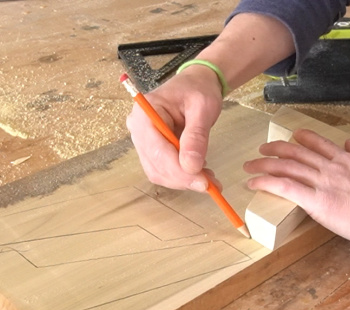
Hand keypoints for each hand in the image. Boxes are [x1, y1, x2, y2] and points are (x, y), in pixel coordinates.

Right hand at [125, 65, 223, 190]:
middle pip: (156, 165)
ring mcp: (143, 141)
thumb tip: (191, 166)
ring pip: (159, 172)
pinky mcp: (152, 150)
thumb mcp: (203, 107)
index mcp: (145, 112)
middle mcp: (138, 128)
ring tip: (209, 178)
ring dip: (184, 180)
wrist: (196, 84)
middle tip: (211, 184)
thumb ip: (196, 136)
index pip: (157, 150)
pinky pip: (163, 170)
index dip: (178, 170)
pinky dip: (182, 176)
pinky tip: (200, 172)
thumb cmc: (198, 89)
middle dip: (183, 178)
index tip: (203, 182)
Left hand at [243, 129, 349, 250]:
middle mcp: (332, 167)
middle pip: (297, 152)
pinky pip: (285, 187)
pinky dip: (267, 182)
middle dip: (276, 149)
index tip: (293, 137)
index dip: (302, 139)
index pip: (320, 144)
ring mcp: (323, 183)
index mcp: (349, 160)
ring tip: (251, 166)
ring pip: (287, 166)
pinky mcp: (317, 201)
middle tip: (262, 150)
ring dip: (265, 165)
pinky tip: (254, 183)